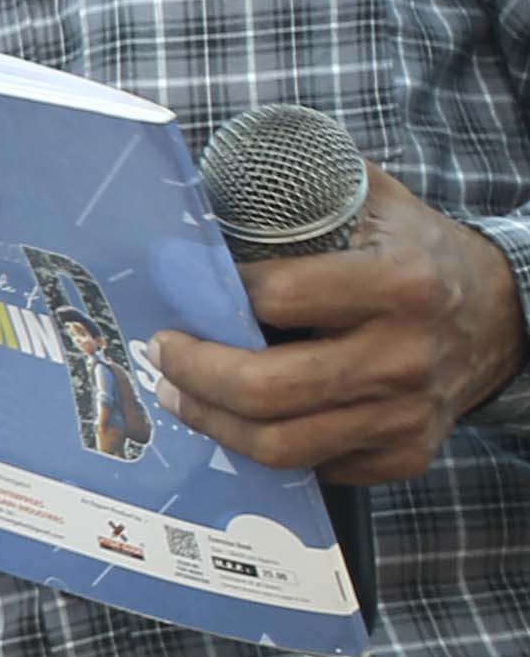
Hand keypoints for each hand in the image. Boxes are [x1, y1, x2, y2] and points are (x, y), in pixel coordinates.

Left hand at [153, 171, 528, 484]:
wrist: (503, 316)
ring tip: (179, 395)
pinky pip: (312, 468)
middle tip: (162, 354)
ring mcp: (407, 413)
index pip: (278, 298)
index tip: (192, 291)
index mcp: (401, 284)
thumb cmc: (417, 254)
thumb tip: (209, 188)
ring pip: (278, 445)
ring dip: (210, 423)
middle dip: (193, 374)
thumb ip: (303, 189)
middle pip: (265, 388)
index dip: (222, 295)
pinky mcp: (405, 454)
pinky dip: (264, 448)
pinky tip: (241, 420)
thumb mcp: (375, 204)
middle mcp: (405, 355)